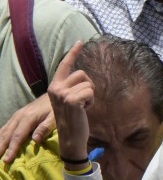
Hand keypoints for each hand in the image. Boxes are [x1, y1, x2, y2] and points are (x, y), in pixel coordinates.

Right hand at [0, 93, 54, 164]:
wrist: (53, 94)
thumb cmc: (55, 108)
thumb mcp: (55, 117)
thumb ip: (45, 128)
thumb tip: (35, 140)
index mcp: (28, 118)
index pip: (17, 136)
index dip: (12, 149)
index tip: (7, 160)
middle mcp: (18, 117)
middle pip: (7, 134)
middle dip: (0, 147)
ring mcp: (16, 116)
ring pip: (4, 130)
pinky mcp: (16, 116)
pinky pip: (5, 127)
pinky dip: (0, 135)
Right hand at [45, 42, 93, 166]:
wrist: (71, 137)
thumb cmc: (74, 120)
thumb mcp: (71, 101)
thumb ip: (73, 88)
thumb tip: (84, 77)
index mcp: (55, 86)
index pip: (65, 65)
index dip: (73, 53)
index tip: (80, 42)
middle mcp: (56, 88)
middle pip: (82, 74)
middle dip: (88, 86)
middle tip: (84, 101)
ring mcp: (62, 93)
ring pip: (88, 84)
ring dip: (90, 96)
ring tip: (82, 107)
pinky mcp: (71, 99)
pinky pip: (90, 92)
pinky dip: (91, 101)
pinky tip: (84, 110)